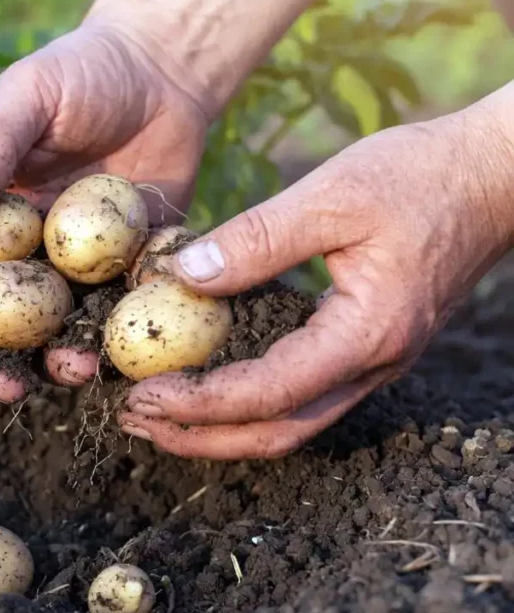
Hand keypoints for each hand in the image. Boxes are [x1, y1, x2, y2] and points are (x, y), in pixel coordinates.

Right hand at [0, 22, 210, 401]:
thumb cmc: (83, 73)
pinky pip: (112, 318)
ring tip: (76, 370)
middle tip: (8, 389)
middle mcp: (12, 251)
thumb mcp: (29, 93)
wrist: (162, 77)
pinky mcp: (119, 274)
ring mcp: (66, 269)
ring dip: (54, 363)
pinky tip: (125, 351)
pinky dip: (114, 342)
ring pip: (48, 334)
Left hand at [118, 100, 513, 458]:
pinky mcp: (366, 349)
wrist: (494, 175)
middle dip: (200, 436)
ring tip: (157, 416)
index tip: (141, 393)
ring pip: (289, 425)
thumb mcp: (331, 195)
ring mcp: (375, 364)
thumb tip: (180, 276)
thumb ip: (255, 239)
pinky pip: (301, 398)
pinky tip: (205, 386)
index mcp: (368, 333)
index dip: (200, 402)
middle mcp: (374, 365)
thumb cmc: (420, 176)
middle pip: (277, 434)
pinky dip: (247, 405)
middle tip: (134, 419)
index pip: (270, 393)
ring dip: (220, 429)